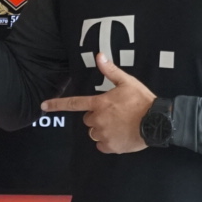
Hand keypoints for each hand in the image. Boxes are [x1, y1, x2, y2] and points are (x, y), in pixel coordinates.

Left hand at [40, 53, 155, 153]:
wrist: (158, 122)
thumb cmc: (142, 101)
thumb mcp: (127, 82)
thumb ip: (111, 71)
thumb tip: (99, 55)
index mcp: (99, 103)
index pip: (74, 103)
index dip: (57, 105)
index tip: (43, 106)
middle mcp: (98, 119)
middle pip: (87, 120)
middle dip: (97, 117)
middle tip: (114, 114)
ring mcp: (103, 133)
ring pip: (94, 132)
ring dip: (102, 129)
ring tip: (120, 124)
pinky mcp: (110, 146)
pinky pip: (101, 146)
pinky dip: (108, 142)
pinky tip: (120, 135)